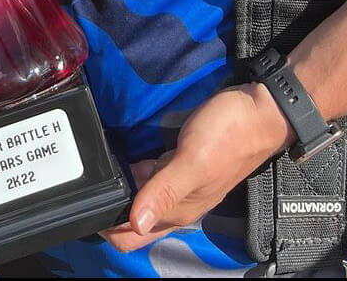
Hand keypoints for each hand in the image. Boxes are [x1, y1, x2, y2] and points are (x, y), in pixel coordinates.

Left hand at [101, 83, 293, 251]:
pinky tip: (121, 151)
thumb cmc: (229, 135)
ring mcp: (179, 181)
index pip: (133, 236)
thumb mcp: (194, 161)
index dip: (107, 228)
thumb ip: (165, 190)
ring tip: (98, 164)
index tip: (85, 202)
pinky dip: (133, 169)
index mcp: (179, 211)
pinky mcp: (180, 160)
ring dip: (120, 185)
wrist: (260, 110)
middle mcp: (177, 202)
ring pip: (140, 194)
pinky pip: (150, 172)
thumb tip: (135, 222)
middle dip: (109, 206)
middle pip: (133, 218)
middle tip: (86, 178)